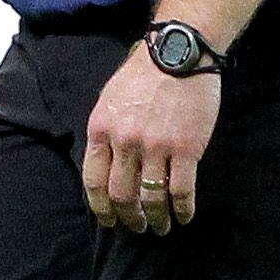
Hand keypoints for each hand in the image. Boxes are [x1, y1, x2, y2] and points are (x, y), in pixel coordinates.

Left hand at [81, 43, 218, 234]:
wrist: (178, 53)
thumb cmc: (143, 74)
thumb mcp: (110, 99)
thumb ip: (105, 132)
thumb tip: (104, 164)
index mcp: (102, 130)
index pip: (94, 181)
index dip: (101, 208)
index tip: (109, 220)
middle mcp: (125, 142)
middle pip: (122, 195)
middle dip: (129, 218)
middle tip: (137, 227)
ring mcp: (156, 147)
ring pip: (152, 198)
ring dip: (156, 219)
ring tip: (160, 227)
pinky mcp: (186, 149)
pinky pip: (182, 190)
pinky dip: (183, 209)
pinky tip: (184, 216)